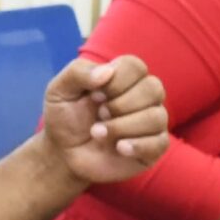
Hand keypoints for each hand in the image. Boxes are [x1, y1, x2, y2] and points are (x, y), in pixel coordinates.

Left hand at [39, 56, 170, 185]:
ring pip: (157, 116)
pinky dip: (137, 145)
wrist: (64, 153)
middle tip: (99, 114)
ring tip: (98, 134)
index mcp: (124, 77)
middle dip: (120, 104)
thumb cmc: (65, 117)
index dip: (115, 81)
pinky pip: (160, 142)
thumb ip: (78, 72)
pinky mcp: (154, 147)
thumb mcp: (59, 90)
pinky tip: (118, 148)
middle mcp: (143, 96)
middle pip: (153, 88)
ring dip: (122, 126)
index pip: (135, 66)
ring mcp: (151, 122)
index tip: (94, 95)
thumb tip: (108, 71)